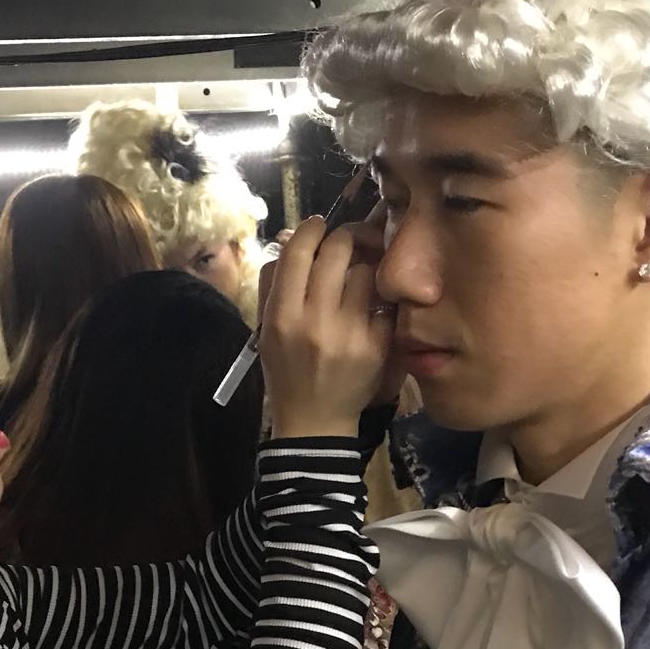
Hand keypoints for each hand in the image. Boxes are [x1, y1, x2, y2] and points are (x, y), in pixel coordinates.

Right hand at [260, 216, 395, 440]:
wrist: (314, 421)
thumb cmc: (286, 371)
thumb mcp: (266, 329)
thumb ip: (273, 282)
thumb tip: (291, 237)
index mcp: (282, 315)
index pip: (300, 250)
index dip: (311, 229)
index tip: (317, 227)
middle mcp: (316, 320)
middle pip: (339, 249)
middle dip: (343, 239)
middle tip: (343, 245)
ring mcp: (350, 332)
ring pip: (366, 271)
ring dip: (362, 268)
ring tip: (356, 279)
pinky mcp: (377, 345)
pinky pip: (383, 302)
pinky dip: (377, 299)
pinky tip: (370, 306)